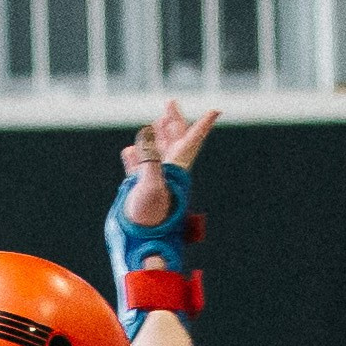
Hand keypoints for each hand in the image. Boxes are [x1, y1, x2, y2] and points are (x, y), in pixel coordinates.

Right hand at [120, 101, 219, 227]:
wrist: (139, 241)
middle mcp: (169, 174)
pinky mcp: (141, 192)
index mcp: (177, 169)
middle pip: (175, 142)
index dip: (203, 126)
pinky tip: (129, 151)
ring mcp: (155, 182)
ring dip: (156, 137)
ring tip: (152, 124)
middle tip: (169, 103)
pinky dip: (135, 157)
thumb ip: (149, 158)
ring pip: (158, 154)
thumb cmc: (148, 216)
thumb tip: (144, 135)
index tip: (216, 111)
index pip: (192, 142)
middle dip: (173, 122)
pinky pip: (139, 169)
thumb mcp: (150, 184)